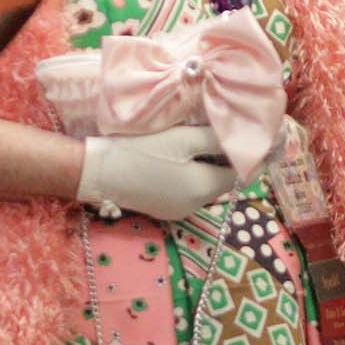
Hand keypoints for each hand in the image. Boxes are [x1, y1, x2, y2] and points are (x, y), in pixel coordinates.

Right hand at [76, 125, 235, 222]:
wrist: (99, 171)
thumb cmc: (142, 150)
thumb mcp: (183, 138)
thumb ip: (216, 139)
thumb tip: (245, 138)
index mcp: (204, 189)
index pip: (238, 173)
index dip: (243, 154)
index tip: (243, 136)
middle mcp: (196, 206)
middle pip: (220, 180)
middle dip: (221, 159)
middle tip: (215, 132)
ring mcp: (178, 211)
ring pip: (203, 186)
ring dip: (204, 167)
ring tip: (194, 142)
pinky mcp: (162, 210)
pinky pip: (186, 192)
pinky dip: (188, 176)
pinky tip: (176, 159)